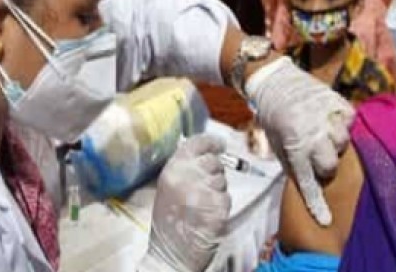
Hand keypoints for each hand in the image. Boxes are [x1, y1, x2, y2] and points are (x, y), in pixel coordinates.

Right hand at [138, 135, 230, 271]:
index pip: (197, 143)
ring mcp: (204, 190)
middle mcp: (188, 175)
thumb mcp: (167, 188)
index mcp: (172, 169)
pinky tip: (208, 216)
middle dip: (214, 172)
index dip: (211, 142)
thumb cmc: (168, 224)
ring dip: (217, 190)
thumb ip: (184, 169)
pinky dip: (221, 206)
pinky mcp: (218, 206)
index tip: (219, 144)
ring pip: (222, 180)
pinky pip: (227, 197)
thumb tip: (207, 154)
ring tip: (201, 206)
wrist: (170, 254)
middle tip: (204, 189)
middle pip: (214, 161)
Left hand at [246, 57, 353, 225]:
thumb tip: (309, 184)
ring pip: (343, 141)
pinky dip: (343, 121)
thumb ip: (294, 164)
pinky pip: (349, 119)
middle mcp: (311, 134)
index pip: (308, 182)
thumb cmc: (274, 117)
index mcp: (293, 147)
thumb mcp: (277, 144)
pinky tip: (331, 119)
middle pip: (330, 165)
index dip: (317, 203)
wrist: (274, 82)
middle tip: (318, 155)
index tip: (326, 220)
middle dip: (326, 165)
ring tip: (323, 132)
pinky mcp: (336, 101)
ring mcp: (325, 116)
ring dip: (335, 141)